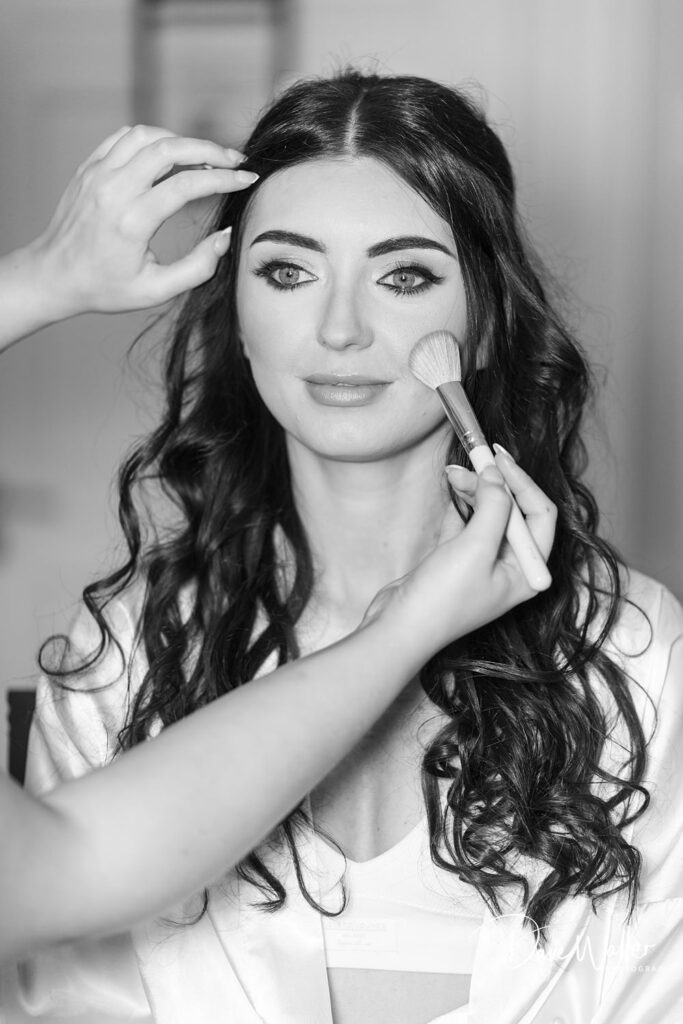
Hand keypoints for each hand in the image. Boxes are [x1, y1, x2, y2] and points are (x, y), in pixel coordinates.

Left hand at [27, 124, 256, 316]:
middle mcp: (113, 190)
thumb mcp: (156, 291)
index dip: (224, 178)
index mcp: (132, 221)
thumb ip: (198, 268)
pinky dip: (153, 140)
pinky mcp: (89, 167)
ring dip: (181, 141)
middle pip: (169, 149)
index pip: (186, 184)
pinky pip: (125, 137)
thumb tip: (227, 237)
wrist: (55, 275)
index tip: (247, 179)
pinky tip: (170, 156)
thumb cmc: (106, 288)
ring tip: (204, 158)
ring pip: (147, 136)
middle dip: (209, 150)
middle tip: (235, 160)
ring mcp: (98, 173)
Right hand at [362, 452, 556, 657]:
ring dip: (475, 491)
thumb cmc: (443, 598)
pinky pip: (467, 525)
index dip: (521, 483)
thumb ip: (494, 507)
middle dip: (494, 484)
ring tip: (454, 473)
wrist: (399, 628)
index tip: (498, 458)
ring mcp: (483, 565)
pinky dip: (461, 506)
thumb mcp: (476, 547)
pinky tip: (451, 490)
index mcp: (527, 571)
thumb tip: (497, 474)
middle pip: (514, 513)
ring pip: (488, 515)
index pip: (539, 515)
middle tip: (471, 461)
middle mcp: (510, 569)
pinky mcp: (457, 563)